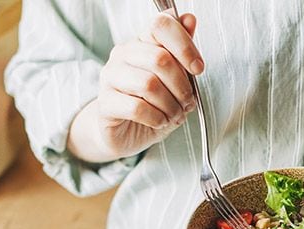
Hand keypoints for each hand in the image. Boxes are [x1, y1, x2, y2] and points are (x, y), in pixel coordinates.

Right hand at [67, 10, 202, 162]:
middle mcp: (122, 54)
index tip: (198, 68)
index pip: (160, 25)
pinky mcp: (105, 103)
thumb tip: (189, 19)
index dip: (184, 45)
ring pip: (149, 84)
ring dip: (170, 105)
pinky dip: (156, 118)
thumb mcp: (174, 80)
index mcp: (141, 42)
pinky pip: (137, 107)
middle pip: (159, 58)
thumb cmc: (152, 105)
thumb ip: (181, 51)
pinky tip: (160, 122)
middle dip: (182, 86)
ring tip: (174, 115)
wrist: (125, 133)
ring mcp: (110, 77)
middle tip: (187, 103)